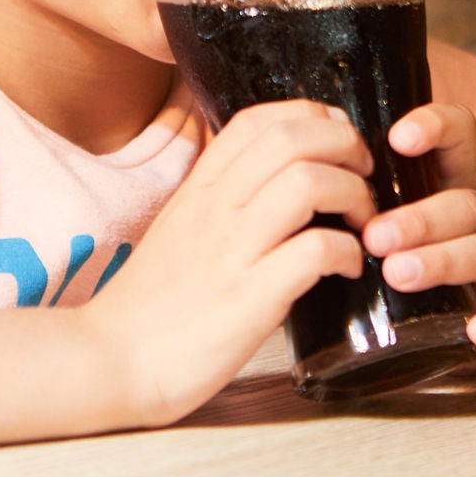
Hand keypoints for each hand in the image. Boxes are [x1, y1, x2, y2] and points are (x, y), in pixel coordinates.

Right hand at [80, 99, 374, 426]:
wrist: (113, 359)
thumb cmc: (151, 302)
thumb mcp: (181, 227)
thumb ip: (221, 197)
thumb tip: (271, 179)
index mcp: (200, 187)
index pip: (258, 119)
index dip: (311, 117)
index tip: (336, 143)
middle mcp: (216, 207)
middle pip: (292, 137)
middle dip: (345, 144)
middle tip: (363, 175)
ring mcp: (233, 250)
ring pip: (307, 182)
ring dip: (353, 194)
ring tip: (361, 222)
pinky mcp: (250, 298)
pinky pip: (314, 251)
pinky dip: (347, 252)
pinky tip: (348, 268)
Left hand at [363, 103, 475, 356]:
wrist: (470, 311)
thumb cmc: (414, 249)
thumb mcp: (394, 208)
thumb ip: (363, 188)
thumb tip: (292, 167)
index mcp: (451, 180)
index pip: (458, 132)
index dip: (435, 125)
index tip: (396, 137)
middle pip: (466, 201)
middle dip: (420, 217)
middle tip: (374, 236)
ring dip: (443, 260)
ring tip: (398, 274)